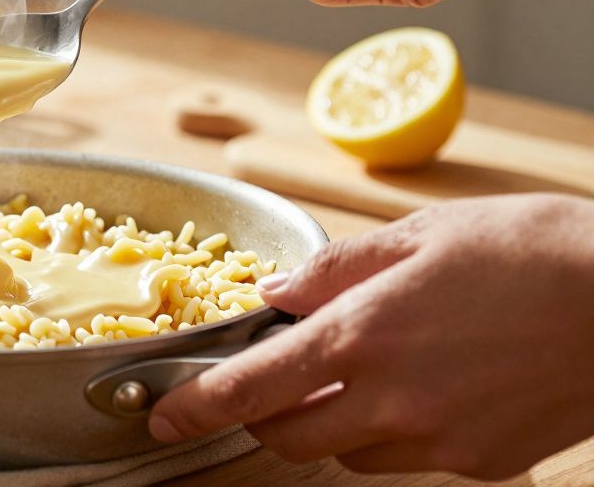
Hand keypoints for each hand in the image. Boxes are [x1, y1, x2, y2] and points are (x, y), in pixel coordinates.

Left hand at [147, 193, 593, 479]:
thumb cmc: (531, 250)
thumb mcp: (420, 234)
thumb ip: (335, 269)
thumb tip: (276, 293)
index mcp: (363, 336)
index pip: (251, 389)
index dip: (197, 408)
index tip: (163, 417)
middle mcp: (392, 400)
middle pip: (288, 437)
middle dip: (262, 415)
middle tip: (269, 381)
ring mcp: (438, 440)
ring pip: (345, 455)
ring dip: (327, 424)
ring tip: (360, 372)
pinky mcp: (481, 462)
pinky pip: (407, 460)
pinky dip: (389, 432)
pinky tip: (419, 388)